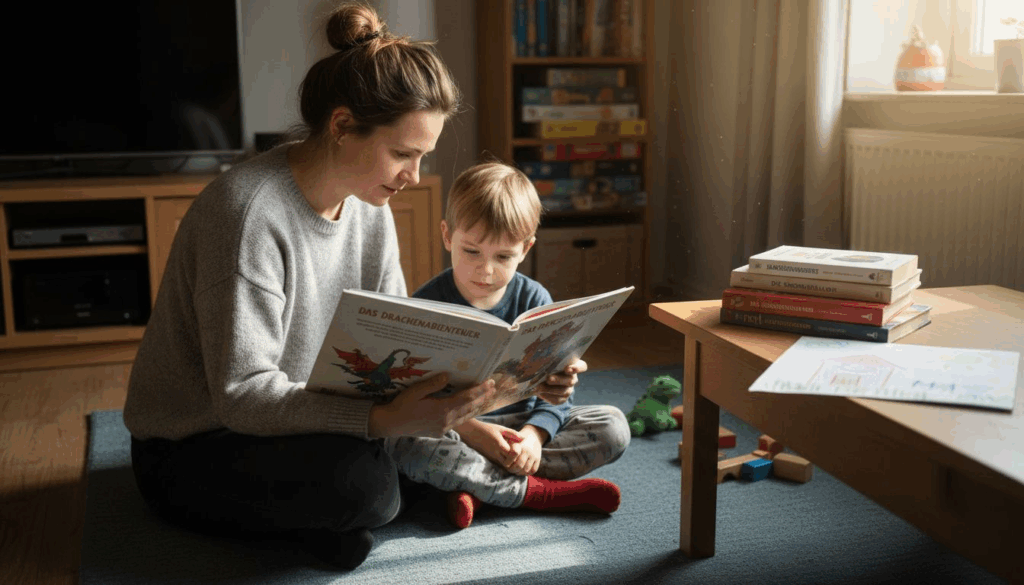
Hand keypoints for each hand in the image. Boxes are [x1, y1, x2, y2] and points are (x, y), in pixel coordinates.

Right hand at [367, 374, 497, 437]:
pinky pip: (458, 422)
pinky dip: (466, 414)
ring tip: (485, 398)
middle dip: (482, 397)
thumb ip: (433, 384)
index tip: (489, 382)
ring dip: (476, 406)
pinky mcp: (439, 432)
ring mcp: (443, 428)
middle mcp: (446, 420)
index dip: (479, 389)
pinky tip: (468, 410)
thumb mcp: (415, 391)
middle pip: (469, 407)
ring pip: (465, 416)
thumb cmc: (402, 405)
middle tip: (493, 387)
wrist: (391, 424)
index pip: (466, 397)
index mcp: (442, 409)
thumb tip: (448, 376)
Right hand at [456, 420, 523, 467]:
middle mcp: (495, 452)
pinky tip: (507, 456)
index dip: (517, 452)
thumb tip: (524, 438)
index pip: (512, 453)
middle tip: (518, 454)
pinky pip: (500, 463)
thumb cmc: (488, 429)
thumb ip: (513, 434)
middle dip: (515, 459)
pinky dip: (505, 462)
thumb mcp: (501, 429)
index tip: (520, 448)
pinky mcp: (490, 459)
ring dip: (510, 462)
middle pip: (508, 462)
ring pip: (504, 465)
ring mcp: (492, 457)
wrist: (473, 433)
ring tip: (513, 455)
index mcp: (499, 444)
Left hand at [503, 425, 544, 475]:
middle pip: (519, 465)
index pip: (513, 454)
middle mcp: (527, 450)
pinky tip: (522, 471)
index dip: (508, 462)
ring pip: (525, 469)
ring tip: (515, 471)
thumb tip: (500, 458)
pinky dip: (527, 473)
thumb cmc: (517, 440)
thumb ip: (505, 448)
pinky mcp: (538, 459)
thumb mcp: (510, 440)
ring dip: (519, 472)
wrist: (533, 436)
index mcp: (519, 445)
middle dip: (512, 470)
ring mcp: (533, 455)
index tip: (505, 464)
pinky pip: (533, 470)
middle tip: (509, 470)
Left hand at [535, 360, 586, 404]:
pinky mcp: (562, 398)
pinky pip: (558, 400)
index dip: (577, 368)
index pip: (582, 366)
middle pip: (570, 380)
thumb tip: (532, 357)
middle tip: (548, 379)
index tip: (568, 369)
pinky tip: (539, 393)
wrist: (541, 379)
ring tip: (538, 387)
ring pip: (564, 391)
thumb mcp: (545, 359)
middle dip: (558, 380)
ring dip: (550, 389)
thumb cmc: (545, 364)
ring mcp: (569, 389)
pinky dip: (548, 397)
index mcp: (572, 365)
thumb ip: (543, 358)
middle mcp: (573, 378)